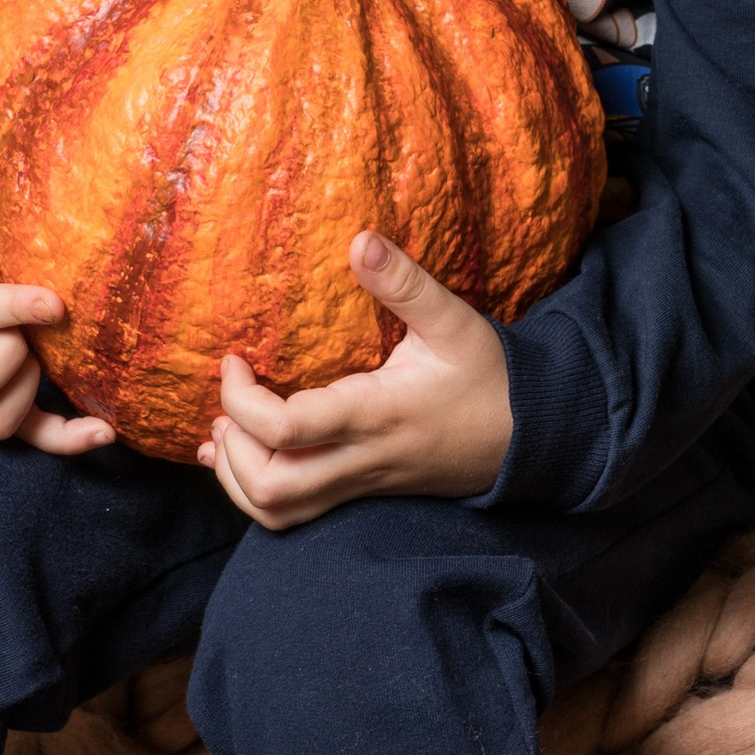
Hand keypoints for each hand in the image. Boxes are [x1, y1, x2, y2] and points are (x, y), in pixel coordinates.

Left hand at [199, 231, 512, 529]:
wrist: (527, 437)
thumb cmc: (487, 377)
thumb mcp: (453, 321)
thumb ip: (404, 283)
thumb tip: (359, 240)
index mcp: (374, 415)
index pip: (287, 429)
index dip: (241, 401)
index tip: (235, 361)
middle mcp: (360, 459)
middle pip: (272, 488)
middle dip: (232, 449)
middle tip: (228, 405)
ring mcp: (359, 484)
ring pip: (278, 513)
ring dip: (237, 478)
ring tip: (227, 431)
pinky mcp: (360, 492)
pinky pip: (296, 515)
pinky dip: (256, 493)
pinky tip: (239, 458)